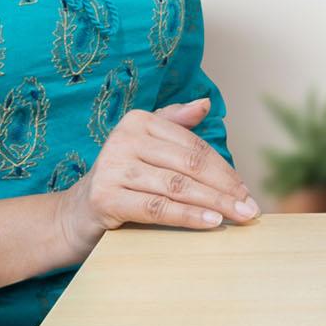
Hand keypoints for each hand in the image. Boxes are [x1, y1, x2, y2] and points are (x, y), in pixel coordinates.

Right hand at [52, 98, 258, 263]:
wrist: (75, 214)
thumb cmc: (121, 179)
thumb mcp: (146, 146)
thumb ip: (174, 124)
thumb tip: (205, 103)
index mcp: (139, 121)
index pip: (194, 147)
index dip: (224, 169)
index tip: (245, 190)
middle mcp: (124, 139)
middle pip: (189, 165)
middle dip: (225, 188)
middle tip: (250, 208)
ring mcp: (113, 167)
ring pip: (177, 187)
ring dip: (214, 203)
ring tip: (238, 216)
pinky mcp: (106, 197)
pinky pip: (157, 208)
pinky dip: (189, 216)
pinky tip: (212, 222)